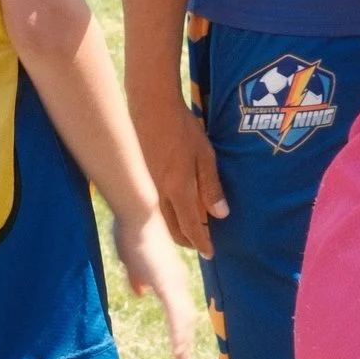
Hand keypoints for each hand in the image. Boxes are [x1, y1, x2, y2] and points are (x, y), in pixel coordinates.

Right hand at [113, 203, 195, 358]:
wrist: (137, 214)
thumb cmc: (132, 231)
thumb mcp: (132, 261)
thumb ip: (138, 277)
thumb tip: (140, 293)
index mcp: (171, 276)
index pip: (179, 307)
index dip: (180, 328)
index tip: (180, 346)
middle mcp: (178, 281)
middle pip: (185, 317)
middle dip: (184, 341)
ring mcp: (175, 283)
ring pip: (183, 321)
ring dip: (182, 344)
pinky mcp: (168, 285)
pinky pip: (176, 317)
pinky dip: (178, 336)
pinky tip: (179, 351)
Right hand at [128, 81, 227, 258]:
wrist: (151, 106)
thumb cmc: (182, 127)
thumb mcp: (204, 155)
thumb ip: (211, 186)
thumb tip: (221, 214)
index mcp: (178, 189)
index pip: (191, 226)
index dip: (201, 242)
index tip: (210, 253)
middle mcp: (158, 194)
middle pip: (172, 229)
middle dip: (187, 240)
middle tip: (199, 243)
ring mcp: (145, 187)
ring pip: (159, 221)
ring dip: (173, 231)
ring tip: (186, 232)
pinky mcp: (138, 179)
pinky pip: (150, 207)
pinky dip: (161, 217)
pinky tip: (167, 212)